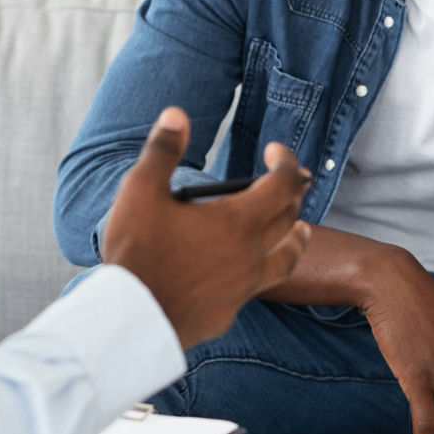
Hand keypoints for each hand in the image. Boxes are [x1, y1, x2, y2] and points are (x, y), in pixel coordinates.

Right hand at [103, 107, 313, 348]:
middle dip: (293, 194)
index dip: (285, 162)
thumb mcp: (141, 191)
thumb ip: (163, 151)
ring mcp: (244, 285)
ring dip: (297, 237)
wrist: (131, 318)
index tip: (275, 151)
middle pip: (289, 219)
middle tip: (290, 181)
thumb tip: (177, 115)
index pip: (282, 184)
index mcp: (238, 220)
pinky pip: (260, 286)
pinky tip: (253, 271)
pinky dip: (265, 270)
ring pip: (287, 258)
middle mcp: (251, 254)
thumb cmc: (137, 253)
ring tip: (301, 229)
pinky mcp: (230, 310)